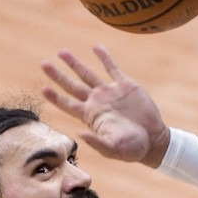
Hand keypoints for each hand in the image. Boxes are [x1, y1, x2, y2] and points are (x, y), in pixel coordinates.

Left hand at [40, 46, 170, 166]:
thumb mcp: (113, 149)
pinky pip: (112, 68)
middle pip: (72, 86)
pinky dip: (104, 58)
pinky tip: (96, 48)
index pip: (68, 104)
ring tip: (62, 52)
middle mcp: (97, 102)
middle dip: (58, 76)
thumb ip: (97, 142)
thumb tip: (80, 134)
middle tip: (44, 64)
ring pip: (88, 74)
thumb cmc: (132, 149)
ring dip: (75, 63)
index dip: (56, 97)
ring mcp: (110, 92)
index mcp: (91, 116)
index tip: (44, 88)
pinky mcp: (125, 86)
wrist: (154, 139)